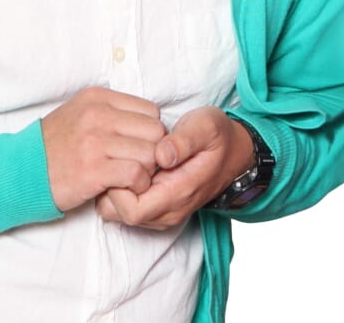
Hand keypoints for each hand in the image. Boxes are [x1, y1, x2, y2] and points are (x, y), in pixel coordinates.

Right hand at [40, 87, 166, 211]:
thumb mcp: (81, 114)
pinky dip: (137, 185)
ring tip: (129, 178)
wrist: (22, 170)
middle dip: (153, 152)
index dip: (149, 133)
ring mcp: (95, 141)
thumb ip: (114, 113)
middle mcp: (98, 115)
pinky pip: (137, 174)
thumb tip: (152, 126)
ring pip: (150, 153)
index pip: (151, 111)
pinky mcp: (94, 169)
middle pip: (156, 131)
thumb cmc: (56, 146)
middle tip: (138, 165)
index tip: (137, 148)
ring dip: (146, 171)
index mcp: (97, 97)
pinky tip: (124, 188)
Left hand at [95, 106, 254, 229]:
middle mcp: (169, 211)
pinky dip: (118, 190)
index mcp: (179, 193)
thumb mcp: (205, 128)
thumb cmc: (217, 138)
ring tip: (119, 159)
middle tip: (113, 157)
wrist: (234, 153)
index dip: (118, 187)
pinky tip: (124, 165)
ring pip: (118, 213)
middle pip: (119, 214)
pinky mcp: (157, 208)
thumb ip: (183, 141)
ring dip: (112, 189)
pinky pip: (125, 208)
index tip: (120, 159)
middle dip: (109, 188)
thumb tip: (161, 154)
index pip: (132, 209)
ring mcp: (163, 213)